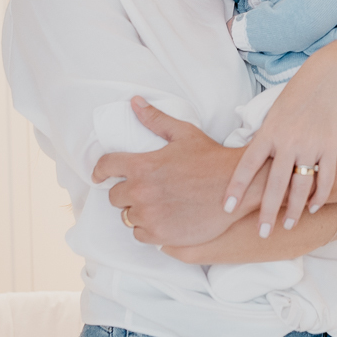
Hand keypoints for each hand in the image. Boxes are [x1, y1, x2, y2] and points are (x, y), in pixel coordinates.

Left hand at [92, 97, 247, 246]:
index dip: (99, 171)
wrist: (237, 188)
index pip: (105, 167)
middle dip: (126, 192)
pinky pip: (140, 234)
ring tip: (157, 205)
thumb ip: (155, 119)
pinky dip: (148, 228)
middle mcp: (141, 191)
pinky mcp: (161, 235)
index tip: (99, 176)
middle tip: (145, 190)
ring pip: (128, 217)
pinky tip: (164, 219)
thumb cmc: (211, 159)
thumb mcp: (183, 134)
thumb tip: (134, 102)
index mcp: (142, 165)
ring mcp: (150, 215)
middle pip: (115, 196)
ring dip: (138, 211)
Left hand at [224, 55, 336, 237]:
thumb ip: (264, 139)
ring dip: (294, 210)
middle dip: (267, 212)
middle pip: (274, 185)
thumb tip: (253, 162)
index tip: (227, 208)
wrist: (328, 77)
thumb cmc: (296, 95)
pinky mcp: (330, 146)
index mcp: (268, 132)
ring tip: (287, 225)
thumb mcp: (272, 114)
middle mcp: (287, 141)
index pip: (247, 166)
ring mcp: (310, 145)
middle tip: (263, 233)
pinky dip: (320, 196)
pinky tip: (314, 207)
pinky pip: (324, 178)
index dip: (236, 188)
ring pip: (301, 187)